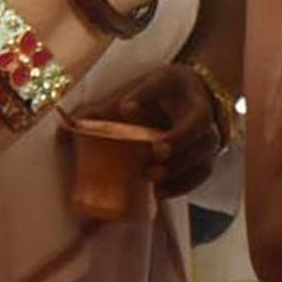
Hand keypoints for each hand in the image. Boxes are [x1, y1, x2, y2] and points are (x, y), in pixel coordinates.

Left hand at [86, 64, 230, 197]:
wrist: (193, 100)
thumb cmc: (163, 94)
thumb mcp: (142, 88)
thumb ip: (113, 105)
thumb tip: (72, 123)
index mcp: (188, 92)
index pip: (178, 95)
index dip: (154, 100)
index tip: (129, 110)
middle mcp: (206, 117)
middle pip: (201, 130)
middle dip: (179, 140)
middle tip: (156, 151)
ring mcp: (209, 141)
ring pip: (203, 157)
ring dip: (179, 170)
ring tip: (152, 178)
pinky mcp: (205, 161)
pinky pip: (200, 176)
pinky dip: (181, 186)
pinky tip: (158, 193)